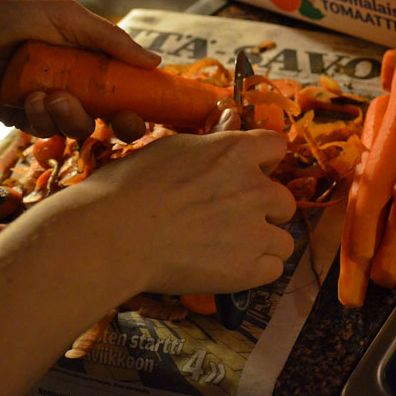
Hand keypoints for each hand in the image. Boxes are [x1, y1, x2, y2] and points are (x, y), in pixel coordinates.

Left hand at [0, 0, 159, 139]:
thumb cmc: (5, 15)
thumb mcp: (64, 15)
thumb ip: (110, 39)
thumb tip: (156, 61)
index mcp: (89, 58)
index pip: (126, 86)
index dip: (141, 102)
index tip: (146, 110)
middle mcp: (73, 82)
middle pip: (111, 116)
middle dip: (120, 123)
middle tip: (119, 118)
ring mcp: (47, 102)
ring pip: (79, 127)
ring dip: (73, 117)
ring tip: (52, 98)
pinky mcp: (20, 117)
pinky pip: (44, 131)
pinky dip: (43, 120)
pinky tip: (30, 101)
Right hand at [66, 129, 296, 294]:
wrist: (110, 236)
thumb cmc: (129, 188)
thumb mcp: (173, 148)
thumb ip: (212, 143)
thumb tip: (230, 125)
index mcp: (237, 151)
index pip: (276, 147)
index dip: (263, 163)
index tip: (249, 175)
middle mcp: (256, 188)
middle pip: (284, 199)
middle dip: (264, 209)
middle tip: (230, 219)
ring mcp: (255, 229)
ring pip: (285, 239)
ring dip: (264, 243)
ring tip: (230, 248)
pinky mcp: (248, 267)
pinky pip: (274, 269)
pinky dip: (255, 270)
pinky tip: (229, 268)